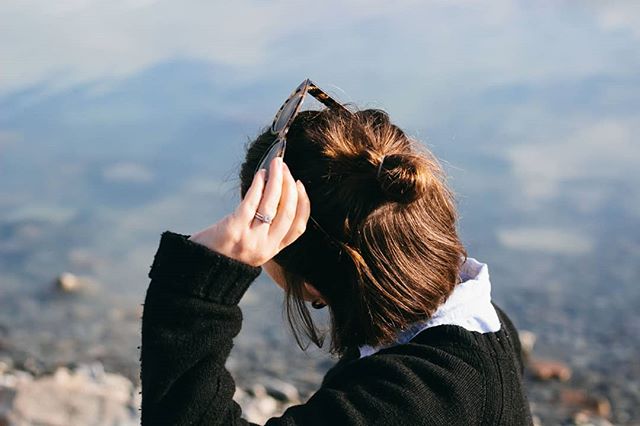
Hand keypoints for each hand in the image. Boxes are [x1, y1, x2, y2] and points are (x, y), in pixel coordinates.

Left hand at [188, 157, 310, 266]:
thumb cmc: (224, 251)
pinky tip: (260, 175)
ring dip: (276, 180)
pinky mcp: (234, 229)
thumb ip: (266, 229)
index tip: (300, 185)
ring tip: (275, 165)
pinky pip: (252, 203)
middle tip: (284, 168)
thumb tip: (277, 192)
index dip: (303, 203)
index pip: (298, 226)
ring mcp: (250, 239)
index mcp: (272, 251)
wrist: (198, 267)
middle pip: (287, 212)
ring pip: (272, 204)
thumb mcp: (252, 246)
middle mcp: (265, 247)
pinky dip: (258, 185)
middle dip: (289, 186)